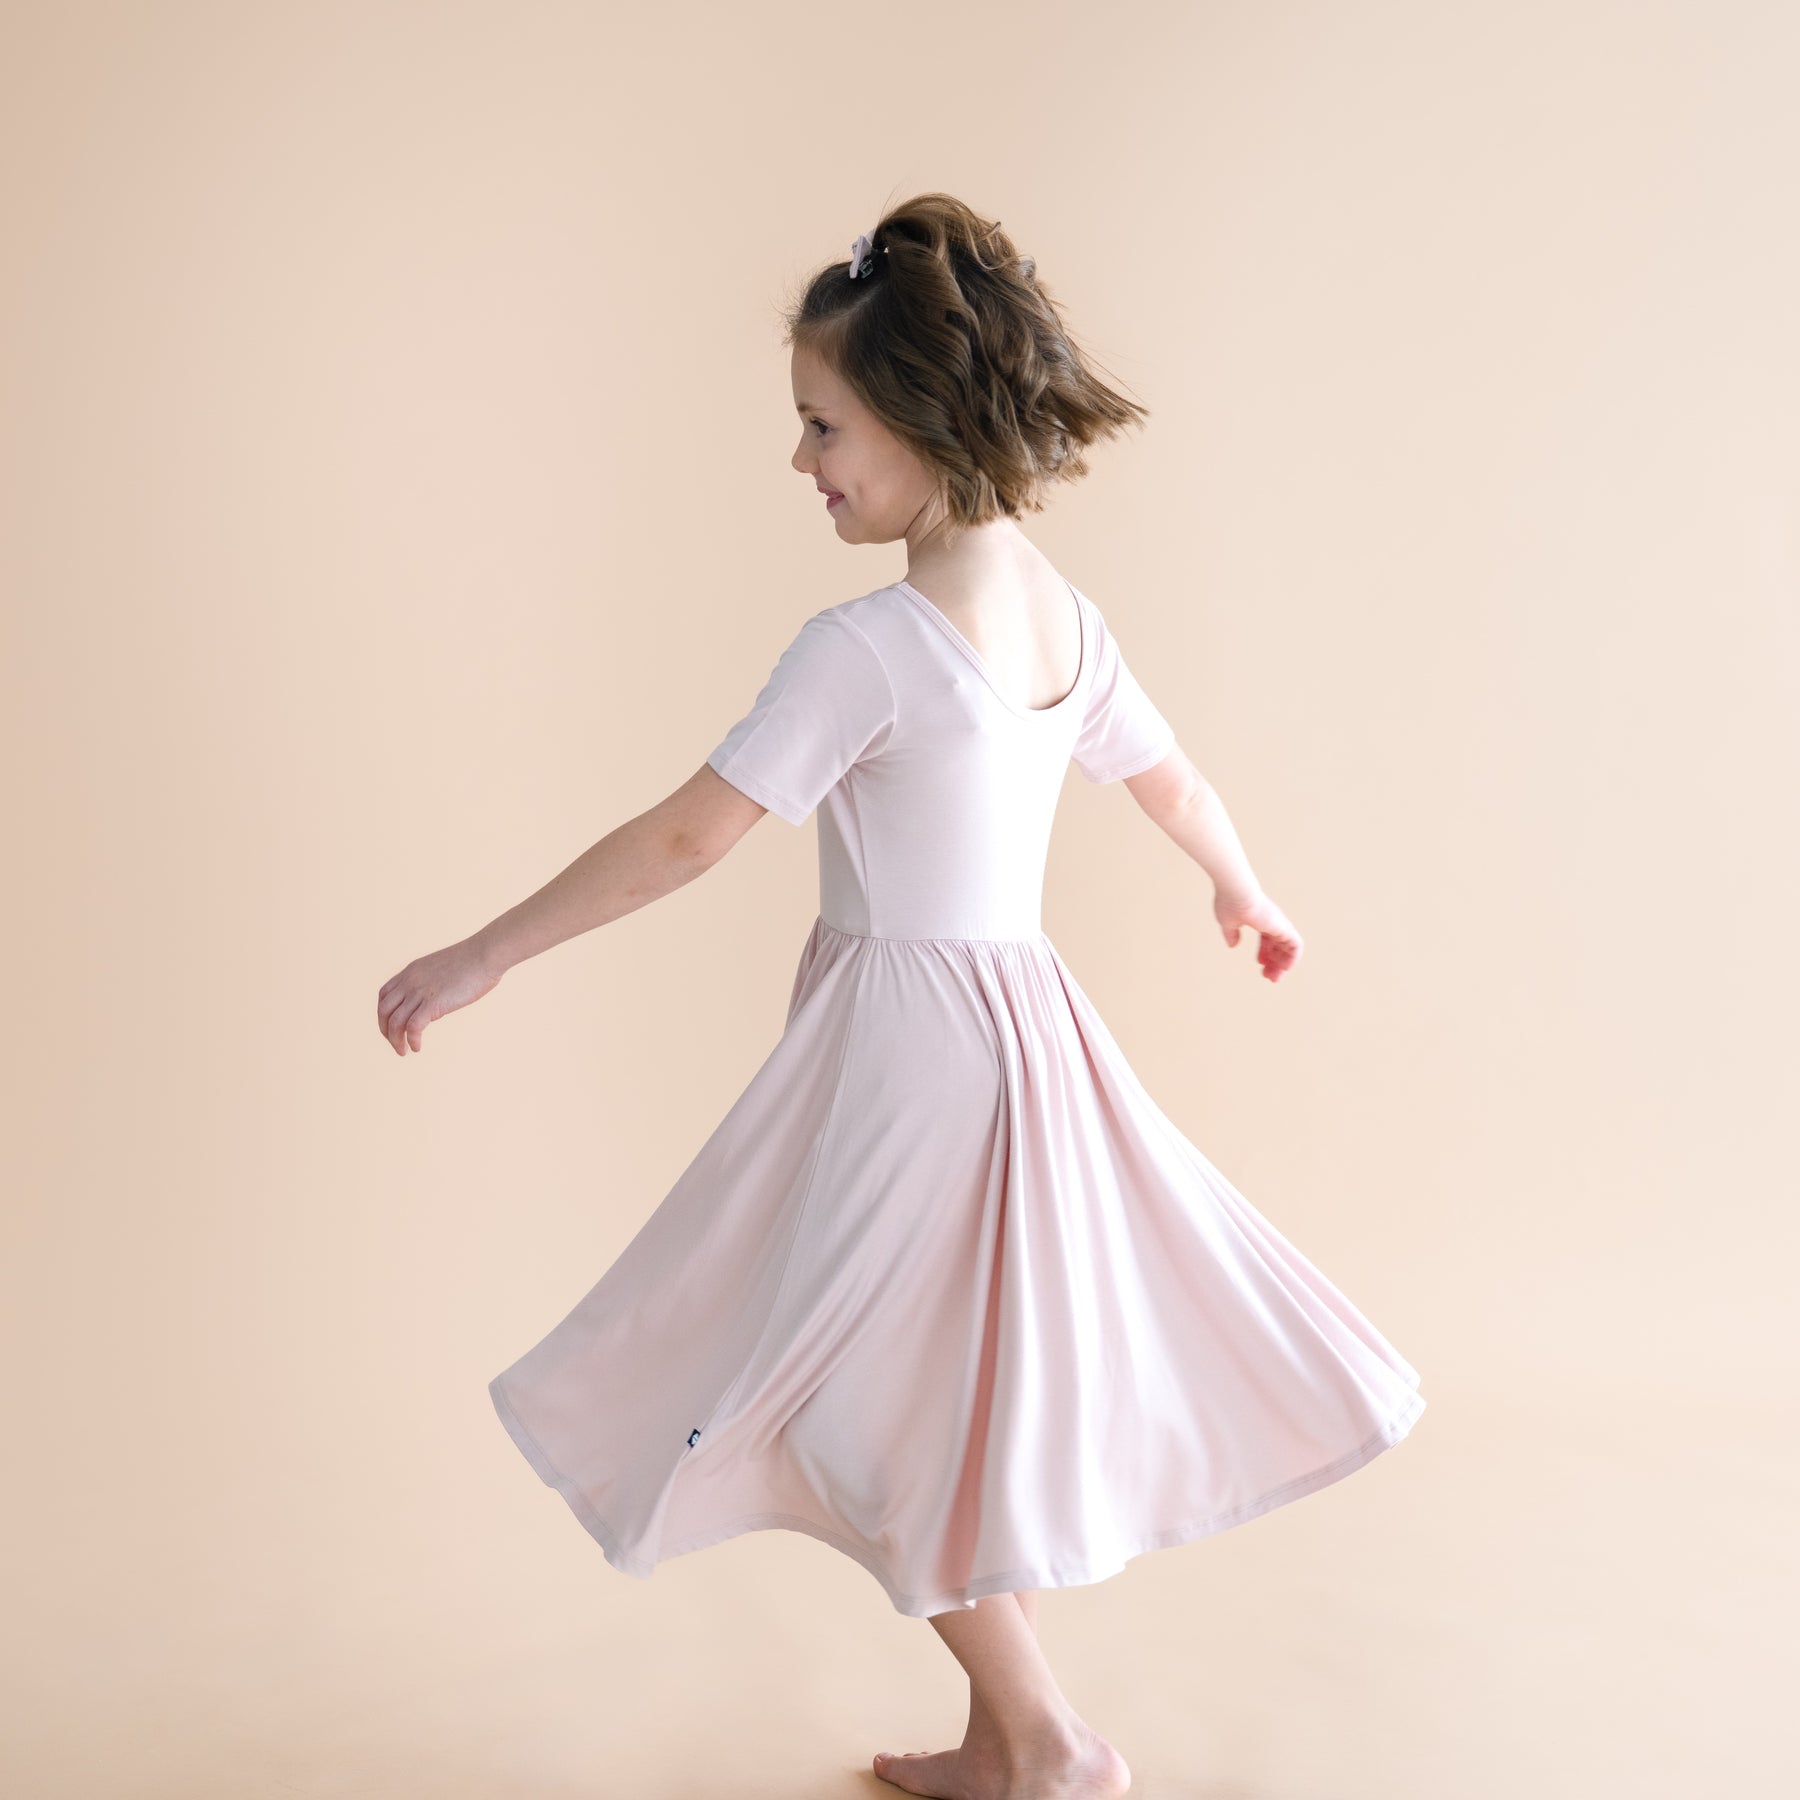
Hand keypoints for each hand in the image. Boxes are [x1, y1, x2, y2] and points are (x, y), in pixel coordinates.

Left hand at [376, 937, 502, 1054]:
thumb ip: (434, 984)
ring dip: (395, 1040)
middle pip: (384, 1010)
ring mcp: (420, 992)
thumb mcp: (443, 969)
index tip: (392, 1025)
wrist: (485, 954)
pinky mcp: (433, 1003)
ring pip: (395, 1022)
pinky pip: (413, 1027)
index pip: (384, 995)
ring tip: (403, 1051)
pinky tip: (417, 1047)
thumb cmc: (474, 961)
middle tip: (395, 1043)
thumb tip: (437, 1001)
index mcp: (411, 971)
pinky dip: (412, 1040)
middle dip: (385, 1030)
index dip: (384, 1013)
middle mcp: (410, 981)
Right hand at [1214, 886, 1302, 982]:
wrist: (1236, 891)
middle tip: (1270, 977)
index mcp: (1260, 919)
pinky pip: (1296, 945)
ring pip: (1289, 947)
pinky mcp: (1283, 927)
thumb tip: (1232, 945)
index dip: (1265, 953)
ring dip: (1283, 964)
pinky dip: (1293, 958)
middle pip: (1279, 945)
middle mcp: (1273, 921)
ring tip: (1275, 978)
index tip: (1260, 964)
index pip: (1268, 939)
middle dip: (1274, 962)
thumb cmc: (1230, 903)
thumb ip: (1231, 934)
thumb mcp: (1228, 922)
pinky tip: (1286, 969)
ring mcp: (1279, 924)